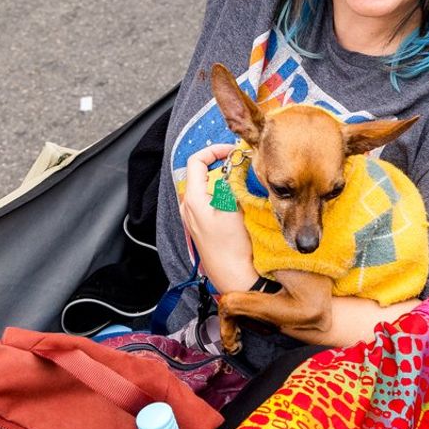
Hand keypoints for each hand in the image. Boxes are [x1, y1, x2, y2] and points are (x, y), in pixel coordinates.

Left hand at [179, 144, 256, 293]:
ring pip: (205, 187)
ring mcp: (193, 218)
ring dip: (221, 178)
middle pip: (200, 173)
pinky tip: (237, 199)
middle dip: (220, 164)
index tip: (232, 152)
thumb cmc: (233, 247)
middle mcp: (188, 207)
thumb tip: (234, 163)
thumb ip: (232, 181)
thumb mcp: (234, 207)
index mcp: (193, 199)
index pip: (196, 161)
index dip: (214, 151)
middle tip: (239, 163)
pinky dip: (221, 192)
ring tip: (240, 179)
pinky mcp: (202, 227)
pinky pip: (208, 201)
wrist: (234, 277)